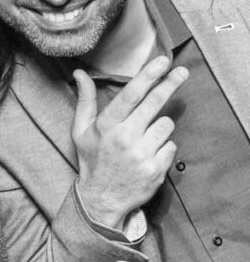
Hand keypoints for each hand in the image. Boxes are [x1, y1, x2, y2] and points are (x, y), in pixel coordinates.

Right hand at [72, 55, 185, 228]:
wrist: (102, 199)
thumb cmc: (92, 160)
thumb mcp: (81, 130)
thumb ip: (85, 100)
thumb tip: (80, 73)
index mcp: (107, 125)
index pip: (131, 94)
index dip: (149, 75)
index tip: (163, 62)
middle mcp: (125, 138)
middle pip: (154, 103)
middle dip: (170, 84)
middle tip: (182, 72)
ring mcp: (142, 154)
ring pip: (166, 126)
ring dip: (160, 128)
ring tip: (145, 137)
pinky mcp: (157, 169)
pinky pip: (171, 146)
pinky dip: (164, 148)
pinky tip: (149, 154)